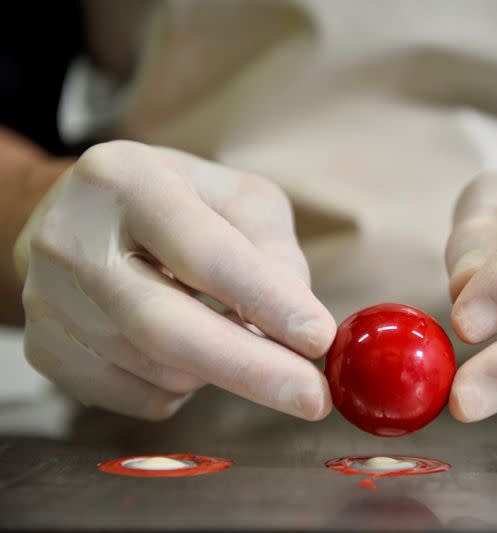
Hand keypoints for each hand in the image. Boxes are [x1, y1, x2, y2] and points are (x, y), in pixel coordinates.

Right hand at [15, 141, 335, 420]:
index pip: (204, 252)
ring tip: (238, 337)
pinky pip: (138, 397)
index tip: (319, 339)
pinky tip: (189, 351)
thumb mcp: (239, 199)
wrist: (84, 217)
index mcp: (125, 180)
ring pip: (157, 369)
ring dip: (222, 370)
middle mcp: (71, 238)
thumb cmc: (180, 204)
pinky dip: (185, 387)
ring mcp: (48, 299)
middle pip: (165, 327)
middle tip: (313, 398)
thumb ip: (275, 253)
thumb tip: (300, 331)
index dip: (266, 300)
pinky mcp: (46, 349)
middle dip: (252, 370)